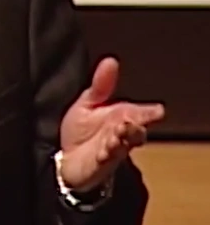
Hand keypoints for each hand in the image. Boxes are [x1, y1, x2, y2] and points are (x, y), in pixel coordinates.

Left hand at [58, 56, 164, 191]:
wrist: (67, 158)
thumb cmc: (81, 130)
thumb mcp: (87, 103)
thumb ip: (100, 85)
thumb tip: (111, 61)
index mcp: (122, 116)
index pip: (142, 113)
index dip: (149, 113)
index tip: (157, 111)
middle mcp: (122, 133)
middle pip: (137, 131)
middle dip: (135, 127)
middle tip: (127, 122)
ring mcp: (114, 149)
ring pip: (125, 145)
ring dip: (121, 141)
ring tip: (114, 137)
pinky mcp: (102, 164)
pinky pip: (108, 160)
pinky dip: (106, 156)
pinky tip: (102, 152)